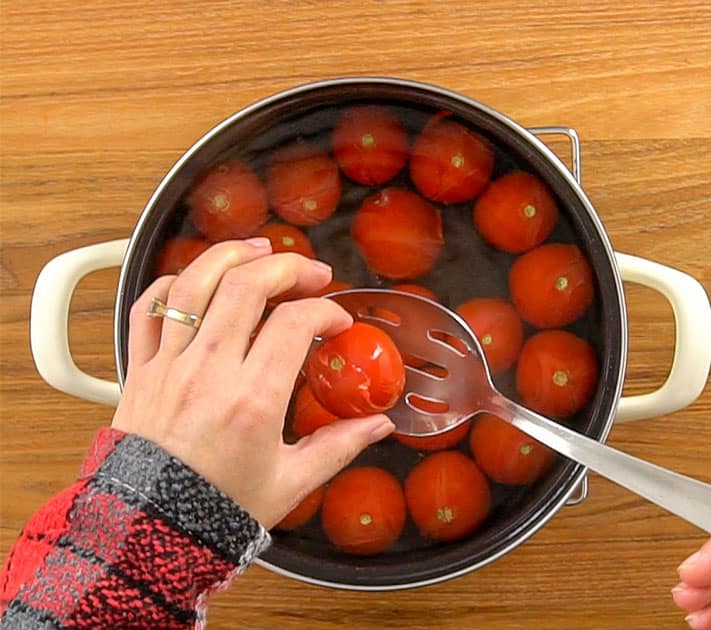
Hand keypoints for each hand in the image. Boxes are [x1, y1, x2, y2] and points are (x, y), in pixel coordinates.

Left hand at [111, 238, 394, 525]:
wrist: (148, 531)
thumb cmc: (216, 510)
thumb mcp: (290, 482)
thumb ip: (339, 446)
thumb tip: (379, 426)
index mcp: (253, 400)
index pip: (295, 323)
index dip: (326, 310)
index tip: (338, 322)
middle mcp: (209, 372)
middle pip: (248, 286)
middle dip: (288, 267)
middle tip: (312, 273)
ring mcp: (169, 366)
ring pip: (195, 283)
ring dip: (230, 255)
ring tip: (259, 249)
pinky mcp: (140, 371)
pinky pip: (149, 308)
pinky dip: (173, 283)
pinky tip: (198, 278)